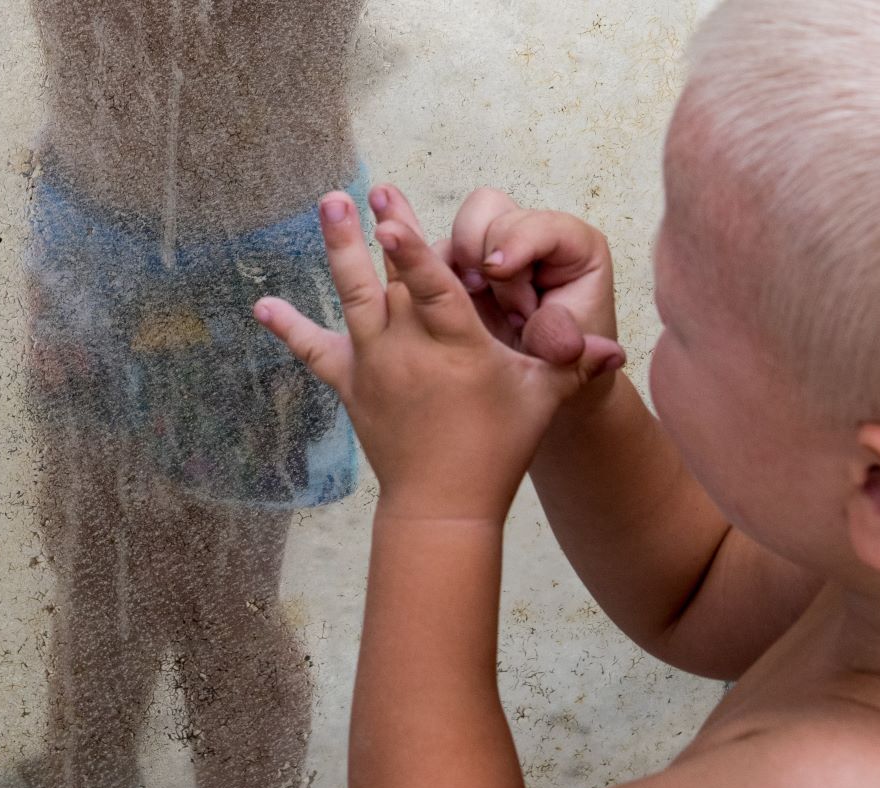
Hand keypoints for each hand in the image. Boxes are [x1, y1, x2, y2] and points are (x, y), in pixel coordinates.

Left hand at [255, 192, 621, 523]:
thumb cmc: (498, 447)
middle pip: (386, 282)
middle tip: (359, 190)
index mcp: (456, 347)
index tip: (388, 215)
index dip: (411, 250)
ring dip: (339, 251)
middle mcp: (408, 351)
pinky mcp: (352, 387)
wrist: (443, 504)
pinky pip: (315, 352)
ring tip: (330, 204)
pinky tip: (261, 304)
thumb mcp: (541, 399)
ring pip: (352, 300)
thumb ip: (573, 363)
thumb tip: (618, 349)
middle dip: (372, 235)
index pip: (432, 288)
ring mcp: (375, 368)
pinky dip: (289, 328)